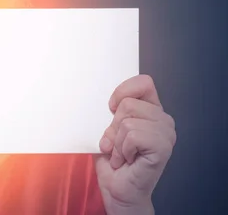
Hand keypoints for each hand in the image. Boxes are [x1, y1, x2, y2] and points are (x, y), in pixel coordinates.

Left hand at [95, 75, 175, 214]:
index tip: (111, 107)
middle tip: (117, 145)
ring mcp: (166, 134)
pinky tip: (127, 160)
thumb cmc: (112, 160)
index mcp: (151, 110)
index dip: (122, 92)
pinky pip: (132, 135)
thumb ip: (112, 111)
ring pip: (127, 121)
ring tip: (121, 154)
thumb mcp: (108, 128)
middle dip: (113, 126)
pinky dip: (122, 149)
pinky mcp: (163, 147)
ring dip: (116, 141)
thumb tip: (107, 101)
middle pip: (128, 103)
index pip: (143, 82)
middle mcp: (163, 120)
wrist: (118, 190)